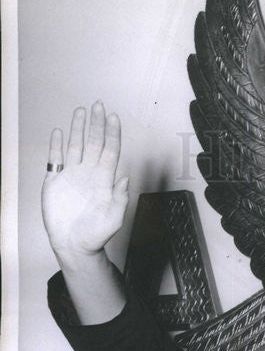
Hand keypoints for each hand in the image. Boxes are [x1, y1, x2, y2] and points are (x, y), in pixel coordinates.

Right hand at [42, 101, 128, 264]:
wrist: (74, 245)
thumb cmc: (96, 235)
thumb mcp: (114, 218)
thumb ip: (120, 199)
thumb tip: (124, 179)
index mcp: (104, 180)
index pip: (110, 151)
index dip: (112, 134)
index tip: (114, 117)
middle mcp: (89, 174)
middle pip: (94, 143)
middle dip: (97, 124)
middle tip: (98, 105)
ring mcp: (72, 176)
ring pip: (75, 146)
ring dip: (78, 129)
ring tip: (81, 111)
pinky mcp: (54, 182)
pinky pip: (55, 159)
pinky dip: (56, 145)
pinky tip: (58, 132)